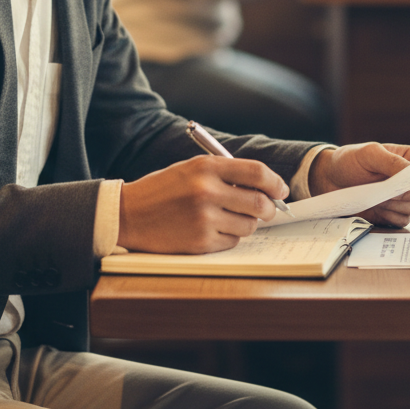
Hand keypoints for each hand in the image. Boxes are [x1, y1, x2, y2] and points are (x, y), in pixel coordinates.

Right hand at [118, 156, 288, 253]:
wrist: (129, 214)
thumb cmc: (163, 190)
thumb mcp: (191, 170)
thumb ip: (225, 174)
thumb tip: (264, 187)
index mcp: (206, 166)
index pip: (257, 171)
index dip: (275, 182)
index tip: (281, 190)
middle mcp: (207, 190)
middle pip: (260, 202)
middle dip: (268, 208)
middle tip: (266, 210)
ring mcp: (204, 218)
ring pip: (249, 225)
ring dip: (246, 224)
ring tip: (228, 218)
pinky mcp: (200, 241)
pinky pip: (232, 242)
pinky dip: (229, 237)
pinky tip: (211, 229)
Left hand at [309, 142, 409, 226]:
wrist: (329, 180)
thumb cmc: (349, 160)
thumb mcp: (369, 154)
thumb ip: (392, 162)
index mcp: (408, 159)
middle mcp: (409, 180)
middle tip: (392, 189)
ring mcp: (401, 198)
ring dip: (400, 204)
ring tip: (379, 196)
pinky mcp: (392, 214)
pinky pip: (404, 221)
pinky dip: (392, 216)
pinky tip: (377, 207)